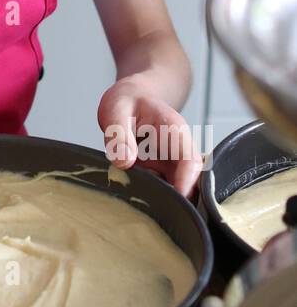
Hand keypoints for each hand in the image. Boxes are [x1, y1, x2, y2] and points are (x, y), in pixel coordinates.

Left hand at [97, 77, 205, 196]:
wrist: (132, 98)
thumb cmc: (128, 100)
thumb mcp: (116, 110)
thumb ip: (119, 135)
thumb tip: (125, 162)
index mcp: (174, 131)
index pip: (190, 161)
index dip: (186, 182)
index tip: (176, 199)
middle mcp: (177, 150)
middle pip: (188, 182)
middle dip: (174, 199)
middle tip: (149, 209)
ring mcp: (169, 164)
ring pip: (174, 189)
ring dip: (158, 198)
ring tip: (136, 200)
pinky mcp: (159, 172)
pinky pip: (159, 189)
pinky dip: (148, 195)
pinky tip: (131, 195)